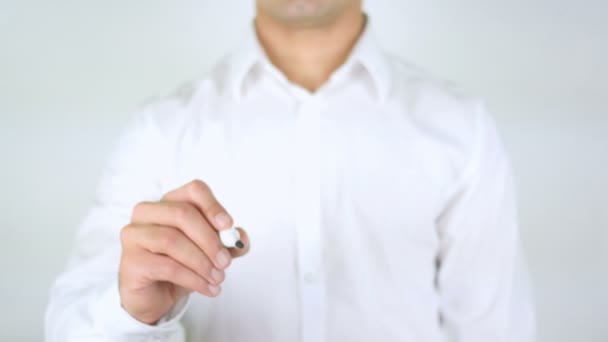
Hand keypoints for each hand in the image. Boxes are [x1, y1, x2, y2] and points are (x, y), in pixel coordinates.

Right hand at [118, 180, 249, 323]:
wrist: (154, 296)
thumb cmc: (181, 265)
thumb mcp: (210, 252)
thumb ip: (227, 242)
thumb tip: (240, 237)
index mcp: (169, 202)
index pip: (194, 190)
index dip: (213, 206)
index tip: (228, 226)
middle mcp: (147, 213)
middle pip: (183, 214)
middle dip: (210, 240)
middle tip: (226, 262)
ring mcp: (134, 235)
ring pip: (173, 240)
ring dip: (202, 262)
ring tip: (218, 278)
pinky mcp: (131, 261)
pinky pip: (167, 266)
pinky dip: (193, 278)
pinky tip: (207, 288)